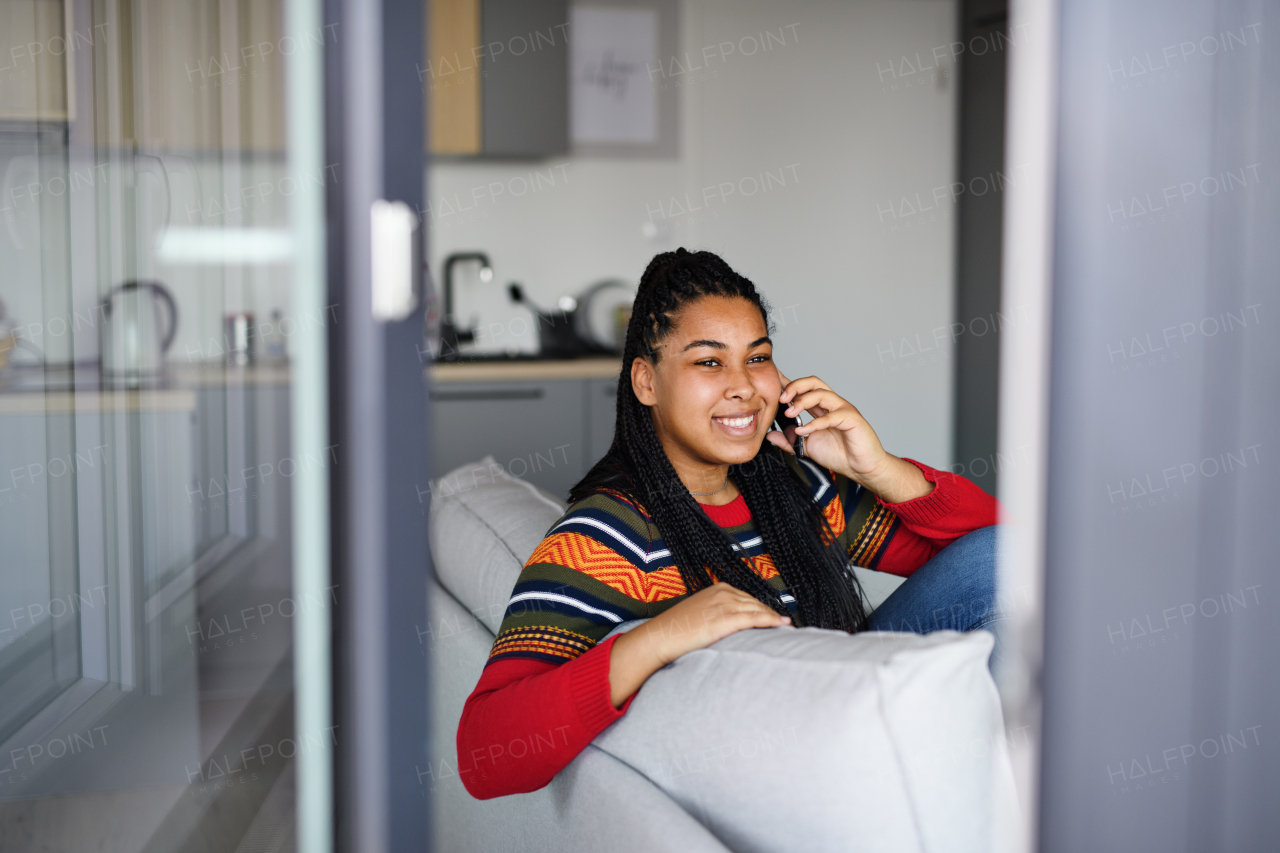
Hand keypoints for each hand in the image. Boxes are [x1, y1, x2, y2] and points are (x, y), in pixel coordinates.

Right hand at [608, 583, 788, 706]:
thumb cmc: (677, 630)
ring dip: (775, 619)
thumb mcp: (700, 614)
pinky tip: (782, 625)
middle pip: (756, 604)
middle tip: (786, 624)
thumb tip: (731, 624)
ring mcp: (725, 604)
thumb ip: (717, 614)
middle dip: (771, 614)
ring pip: (758, 610)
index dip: (763, 609)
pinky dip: (771, 621)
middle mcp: (724, 592)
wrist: (661, 637)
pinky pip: (754, 618)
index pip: (749, 599)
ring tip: (788, 627)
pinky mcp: (725, 619)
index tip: (776, 617)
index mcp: (718, 588)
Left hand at [766, 370, 933, 503]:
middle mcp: (833, 404)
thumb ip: (789, 441)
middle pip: (814, 382)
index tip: (773, 383)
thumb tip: (770, 435)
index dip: (789, 384)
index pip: (804, 388)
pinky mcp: (852, 419)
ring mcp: (844, 409)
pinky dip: (814, 423)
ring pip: (822, 393)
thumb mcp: (807, 448)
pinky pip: (832, 416)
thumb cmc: (840, 455)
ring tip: (789, 413)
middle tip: (781, 398)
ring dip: (803, 401)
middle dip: (795, 386)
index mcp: (822, 408)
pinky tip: (802, 430)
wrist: (862, 469)